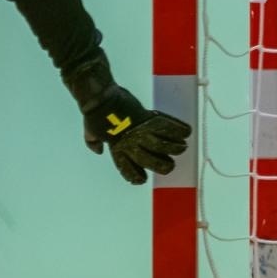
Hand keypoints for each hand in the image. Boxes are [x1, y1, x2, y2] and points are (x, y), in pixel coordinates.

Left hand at [64, 56, 191, 185]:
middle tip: (170, 165)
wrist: (99, 98)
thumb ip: (93, 142)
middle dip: (164, 166)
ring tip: (182, 147)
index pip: (128, 170)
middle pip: (151, 162)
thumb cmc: (94, 113)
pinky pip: (167, 127)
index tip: (143, 179)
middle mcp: (131, 145)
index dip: (136, 177)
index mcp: (117, 150)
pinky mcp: (147, 119)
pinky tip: (186, 132)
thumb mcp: (90, 130)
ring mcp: (140, 132)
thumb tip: (98, 150)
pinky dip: (179, 129)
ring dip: (175, 148)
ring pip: (163, 146)